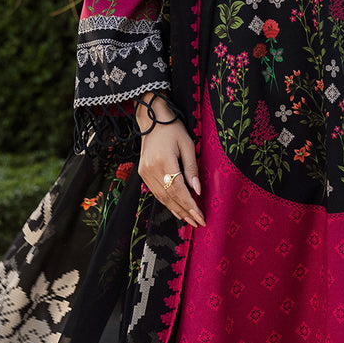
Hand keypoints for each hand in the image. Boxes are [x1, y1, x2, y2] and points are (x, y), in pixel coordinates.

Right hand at [136, 97, 205, 228]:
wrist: (151, 120)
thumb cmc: (173, 129)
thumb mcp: (188, 145)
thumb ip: (191, 168)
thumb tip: (197, 190)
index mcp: (164, 161)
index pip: (179, 190)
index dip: (190, 205)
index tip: (201, 217)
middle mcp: (151, 169)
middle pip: (170, 197)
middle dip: (185, 212)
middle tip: (198, 223)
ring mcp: (144, 172)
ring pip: (162, 197)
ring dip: (176, 210)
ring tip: (189, 220)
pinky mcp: (142, 173)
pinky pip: (156, 192)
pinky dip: (167, 202)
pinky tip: (176, 209)